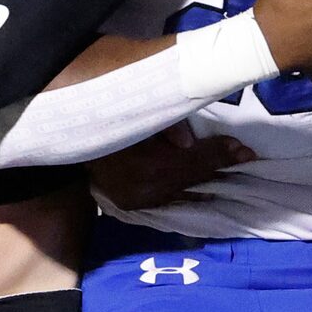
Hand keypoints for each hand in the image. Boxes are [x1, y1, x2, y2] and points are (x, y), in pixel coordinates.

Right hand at [89, 122, 253, 211]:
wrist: (67, 132)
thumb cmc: (105, 112)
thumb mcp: (135, 109)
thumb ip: (166, 124)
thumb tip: (188, 140)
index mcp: (143, 166)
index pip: (191, 160)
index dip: (220, 153)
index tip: (245, 150)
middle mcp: (141, 189)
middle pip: (189, 177)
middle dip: (218, 166)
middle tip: (245, 158)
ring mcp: (134, 199)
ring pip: (179, 190)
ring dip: (205, 180)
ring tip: (230, 171)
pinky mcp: (130, 202)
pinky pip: (166, 198)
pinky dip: (187, 193)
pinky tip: (204, 190)